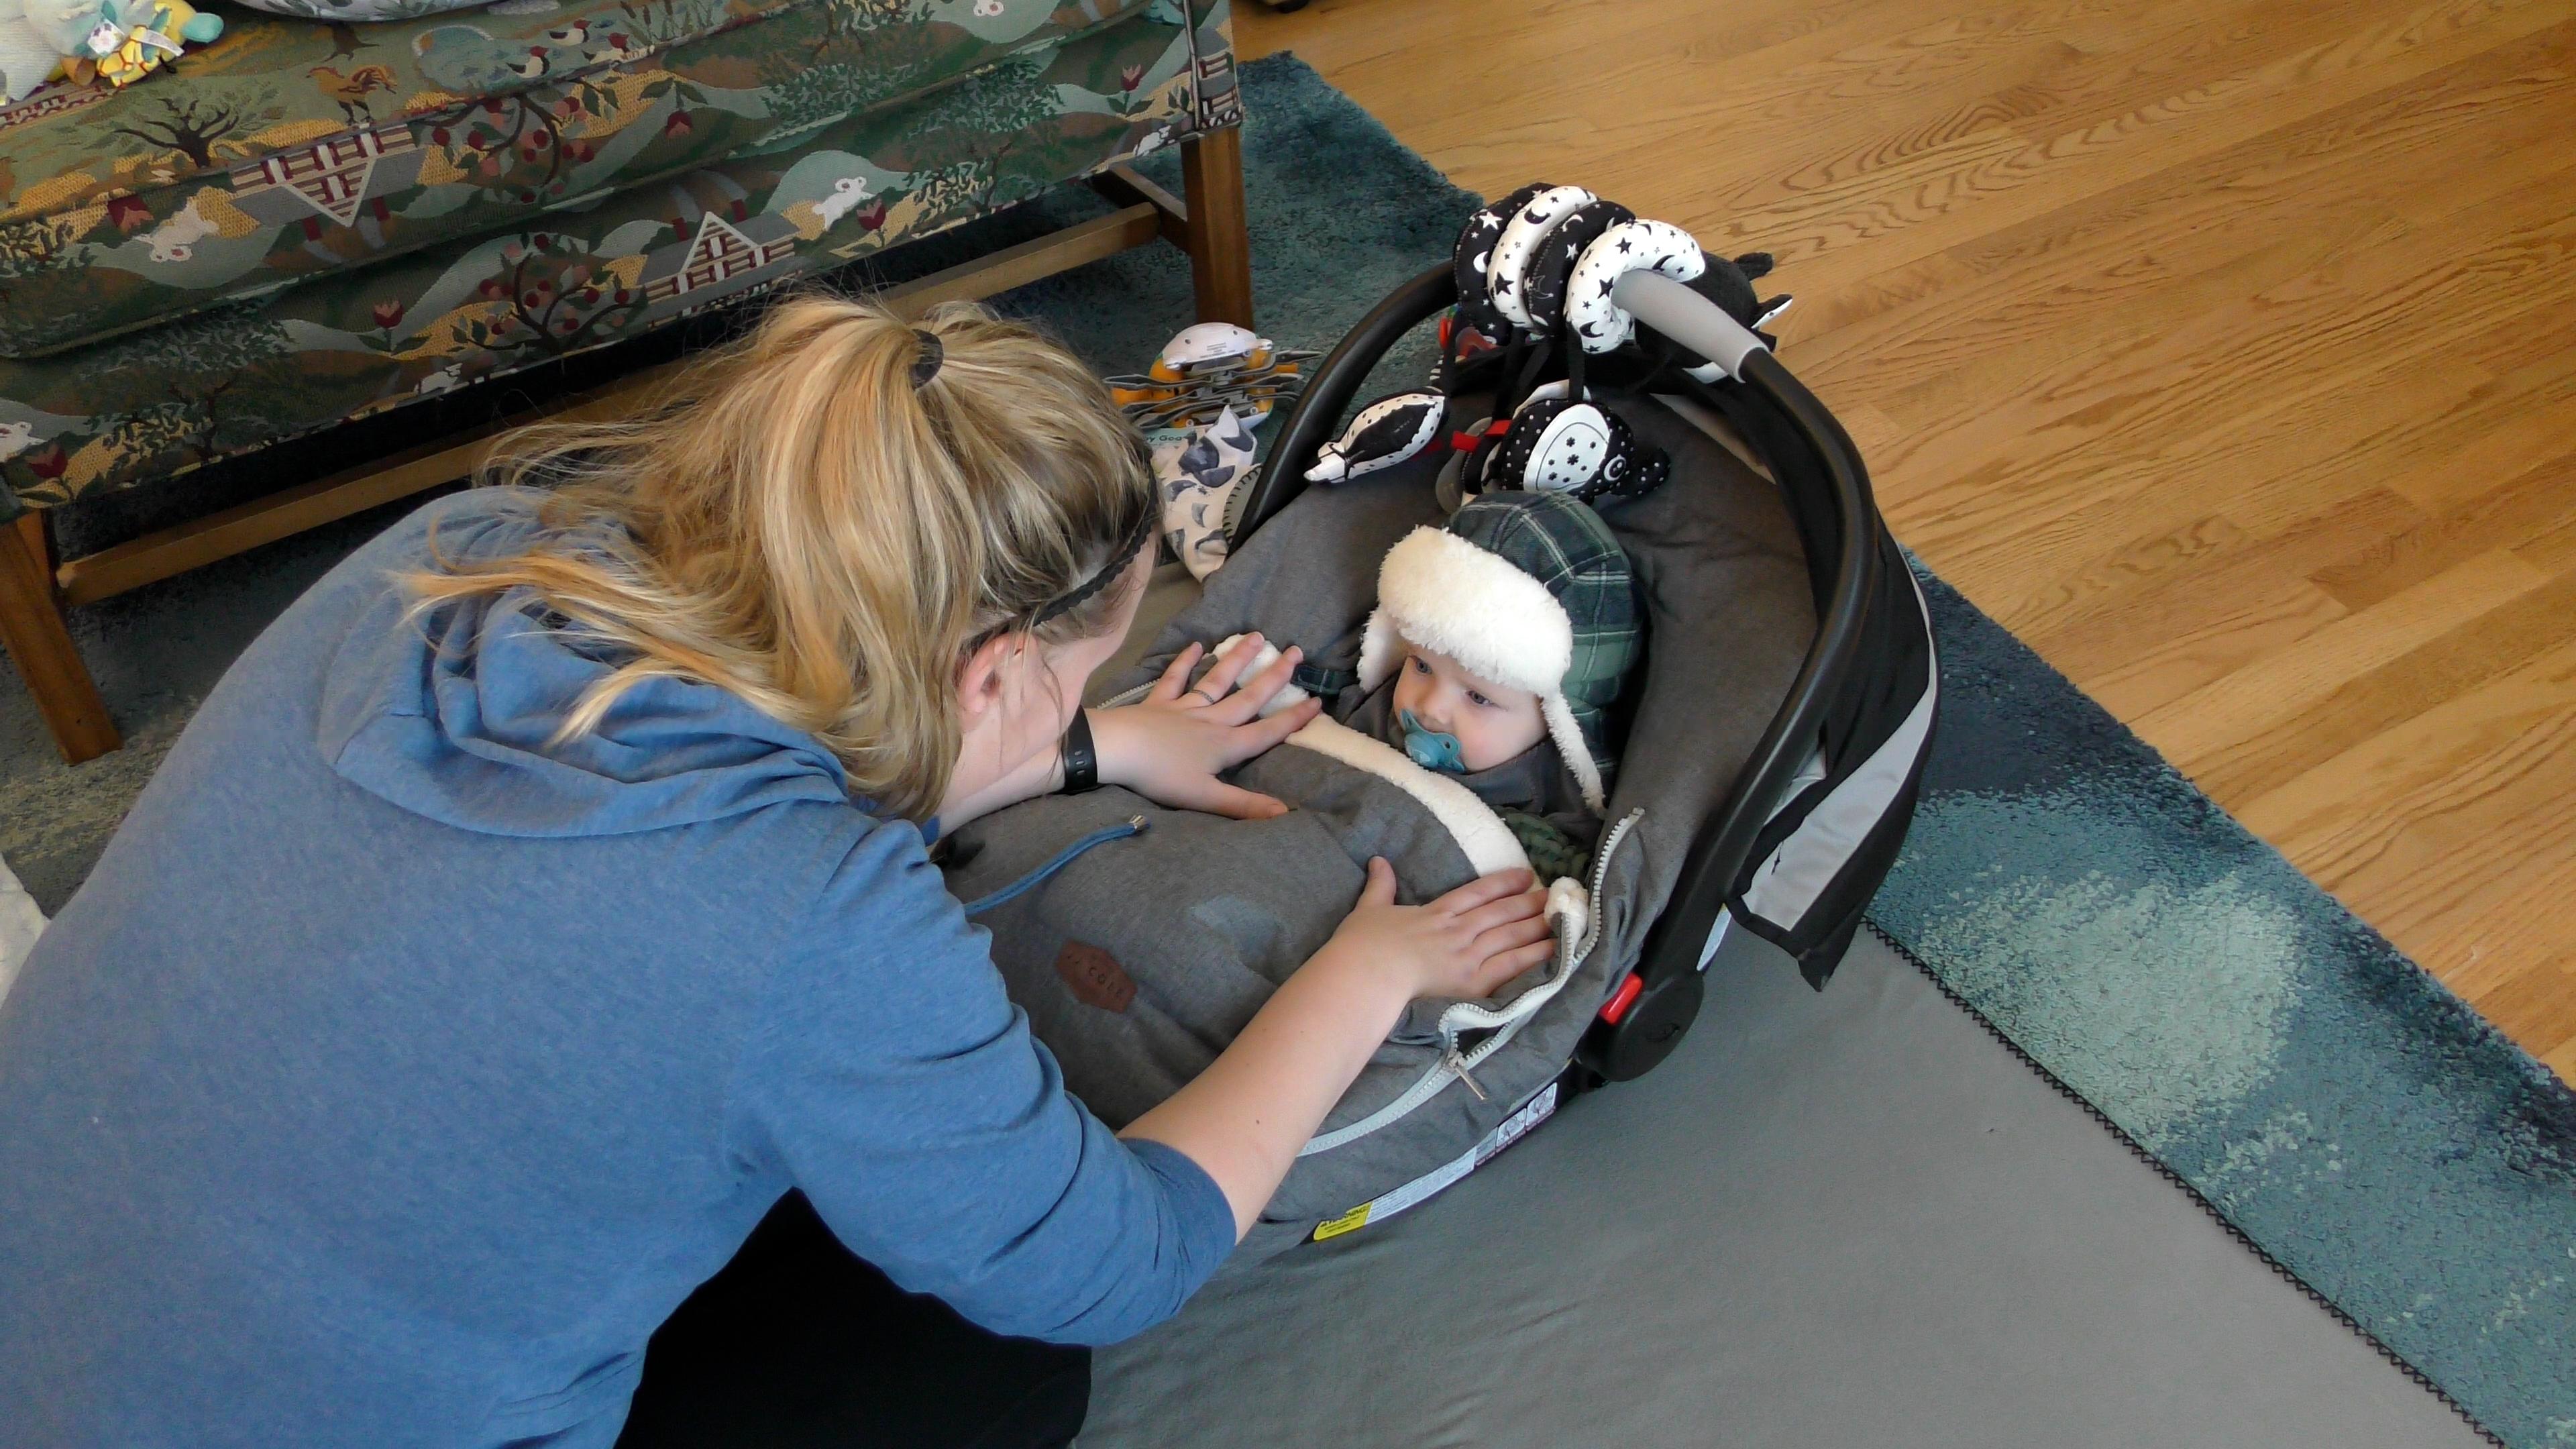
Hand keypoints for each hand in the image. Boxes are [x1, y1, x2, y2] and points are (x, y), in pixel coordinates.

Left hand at [1089, 634, 1324, 818]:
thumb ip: (1245, 805)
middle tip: (1297, 652)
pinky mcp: (1159, 703)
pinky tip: (1196, 646)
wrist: (1118, 750)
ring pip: (1218, 681)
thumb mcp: (1206, 797)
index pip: (1267, 732)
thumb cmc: (1162, 777)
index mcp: (1225, 745)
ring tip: (1258, 637)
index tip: (1317, 701)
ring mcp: (1185, 708)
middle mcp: (1211, 721)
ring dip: (1239, 659)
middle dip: (1275, 676)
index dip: (1294, 719)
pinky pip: (1174, 679)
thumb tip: (1285, 813)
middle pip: (1249, 697)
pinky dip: (1185, 662)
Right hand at [1320, 860, 1553, 1002]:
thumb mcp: (1370, 908)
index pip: (1476, 893)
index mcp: (1436, 913)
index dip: (1502, 883)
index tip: (1524, 875)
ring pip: (1510, 935)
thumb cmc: (1362, 945)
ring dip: (1536, 925)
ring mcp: (1467, 955)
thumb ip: (1380, 886)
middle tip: (1552, 894)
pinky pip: (1510, 965)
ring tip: (1559, 918)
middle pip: (1500, 912)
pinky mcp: (1472, 981)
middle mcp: (1457, 930)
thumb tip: (1378, 860)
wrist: (1367, 974)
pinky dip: (1533, 956)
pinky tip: (1552, 949)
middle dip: (1527, 902)